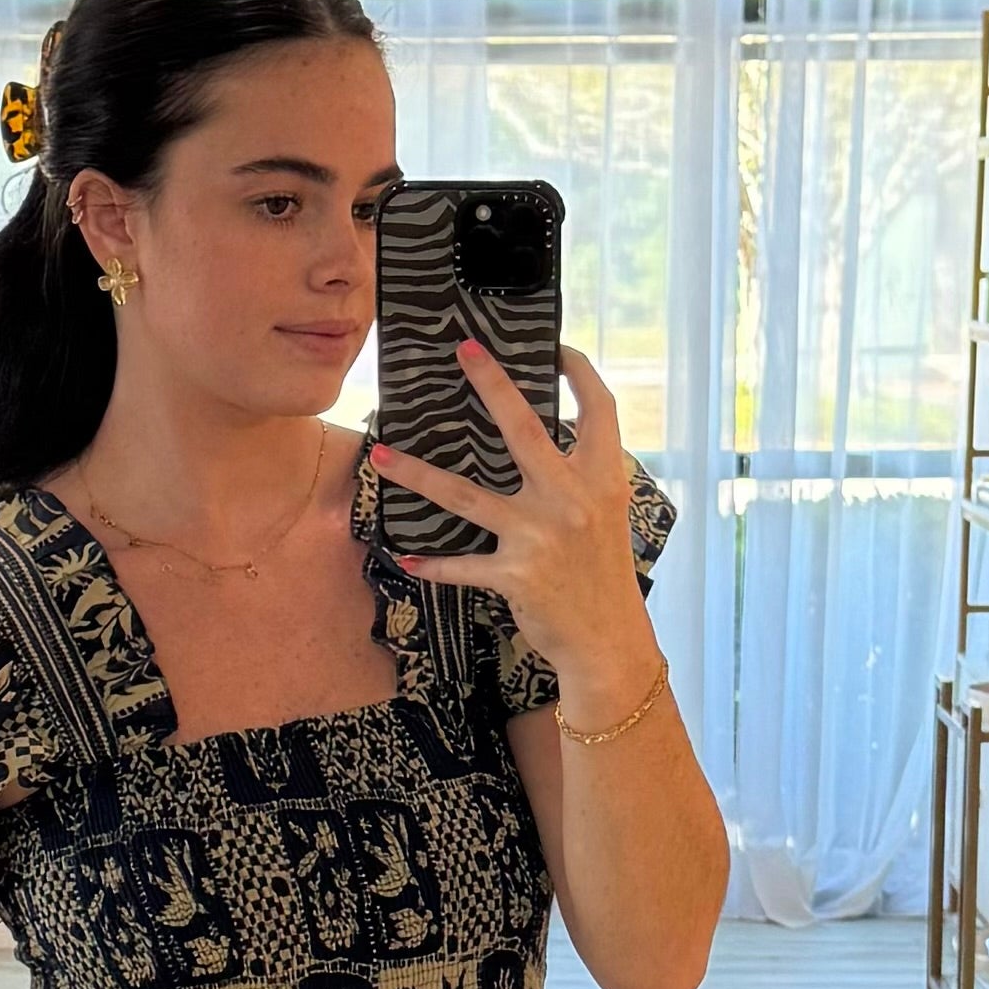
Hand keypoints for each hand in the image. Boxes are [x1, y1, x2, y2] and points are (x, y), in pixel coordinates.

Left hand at [369, 342, 662, 723]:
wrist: (608, 640)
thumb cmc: (603, 574)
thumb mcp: (607, 515)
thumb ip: (580, 477)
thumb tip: (538, 442)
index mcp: (602, 478)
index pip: (598, 408)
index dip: (579, 372)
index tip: (555, 349)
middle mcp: (572, 499)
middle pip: (523, 429)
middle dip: (492, 385)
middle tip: (464, 351)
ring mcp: (540, 536)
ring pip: (464, 494)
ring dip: (416, 474)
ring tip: (380, 454)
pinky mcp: (515, 574)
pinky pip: (461, 565)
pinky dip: (434, 564)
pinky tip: (409, 559)